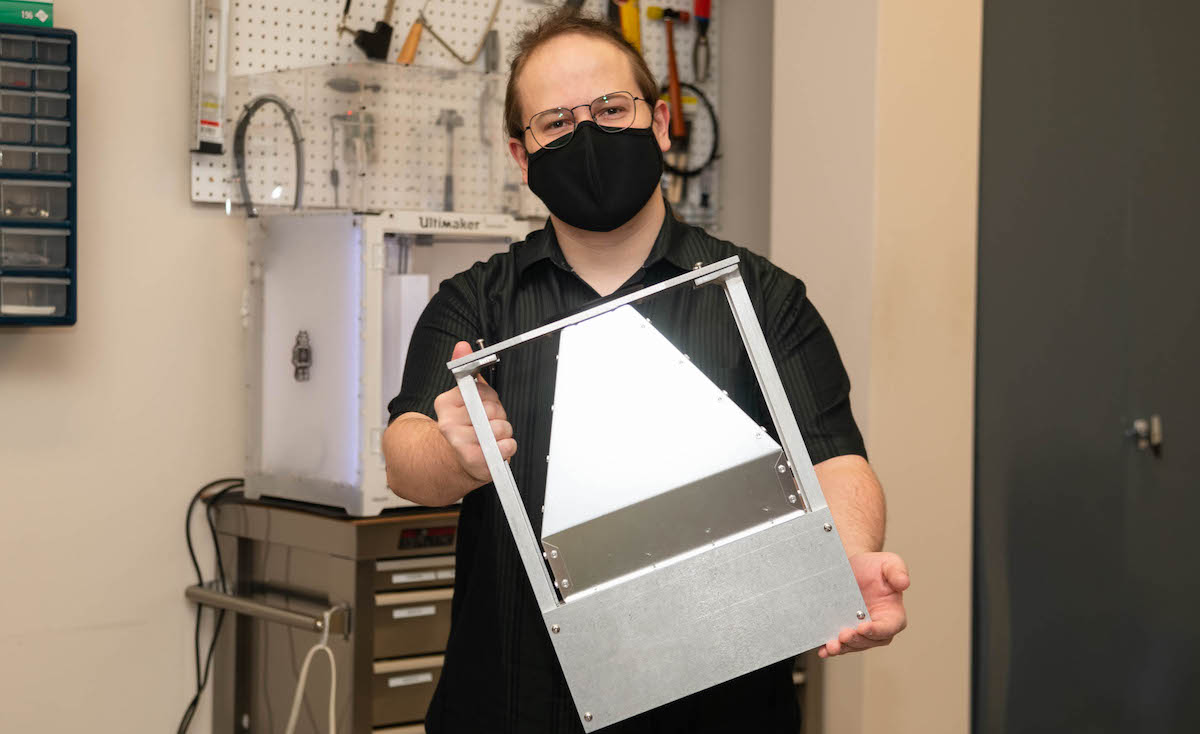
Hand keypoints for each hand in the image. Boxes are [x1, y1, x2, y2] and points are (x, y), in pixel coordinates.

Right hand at [432, 341, 516, 484]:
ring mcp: (460, 443)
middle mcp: (449, 423)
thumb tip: (462, 347)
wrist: (452, 459)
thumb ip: (463, 368)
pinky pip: (505, 446)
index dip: (490, 399)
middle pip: (493, 409)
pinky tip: (496, 448)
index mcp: (446, 403)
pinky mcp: (473, 460)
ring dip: (504, 432)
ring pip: (502, 428)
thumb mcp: (462, 395)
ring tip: (491, 436)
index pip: (482, 391)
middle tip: (488, 422)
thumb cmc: (463, 427)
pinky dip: (507, 447)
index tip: (485, 404)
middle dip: (498, 415)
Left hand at [818, 551, 909, 657]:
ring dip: (843, 648)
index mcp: (893, 614)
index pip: (888, 627)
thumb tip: (904, 582)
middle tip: (844, 635)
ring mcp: (860, 631)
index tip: (862, 627)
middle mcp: (878, 627)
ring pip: (853, 645)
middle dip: (856, 640)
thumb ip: (897, 571)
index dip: (877, 630)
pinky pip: (839, 644)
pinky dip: (830, 649)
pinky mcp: (844, 631)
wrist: (851, 566)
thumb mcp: (889, 563)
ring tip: (832, 646)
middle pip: (869, 641)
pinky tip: (823, 650)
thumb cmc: (873, 567)